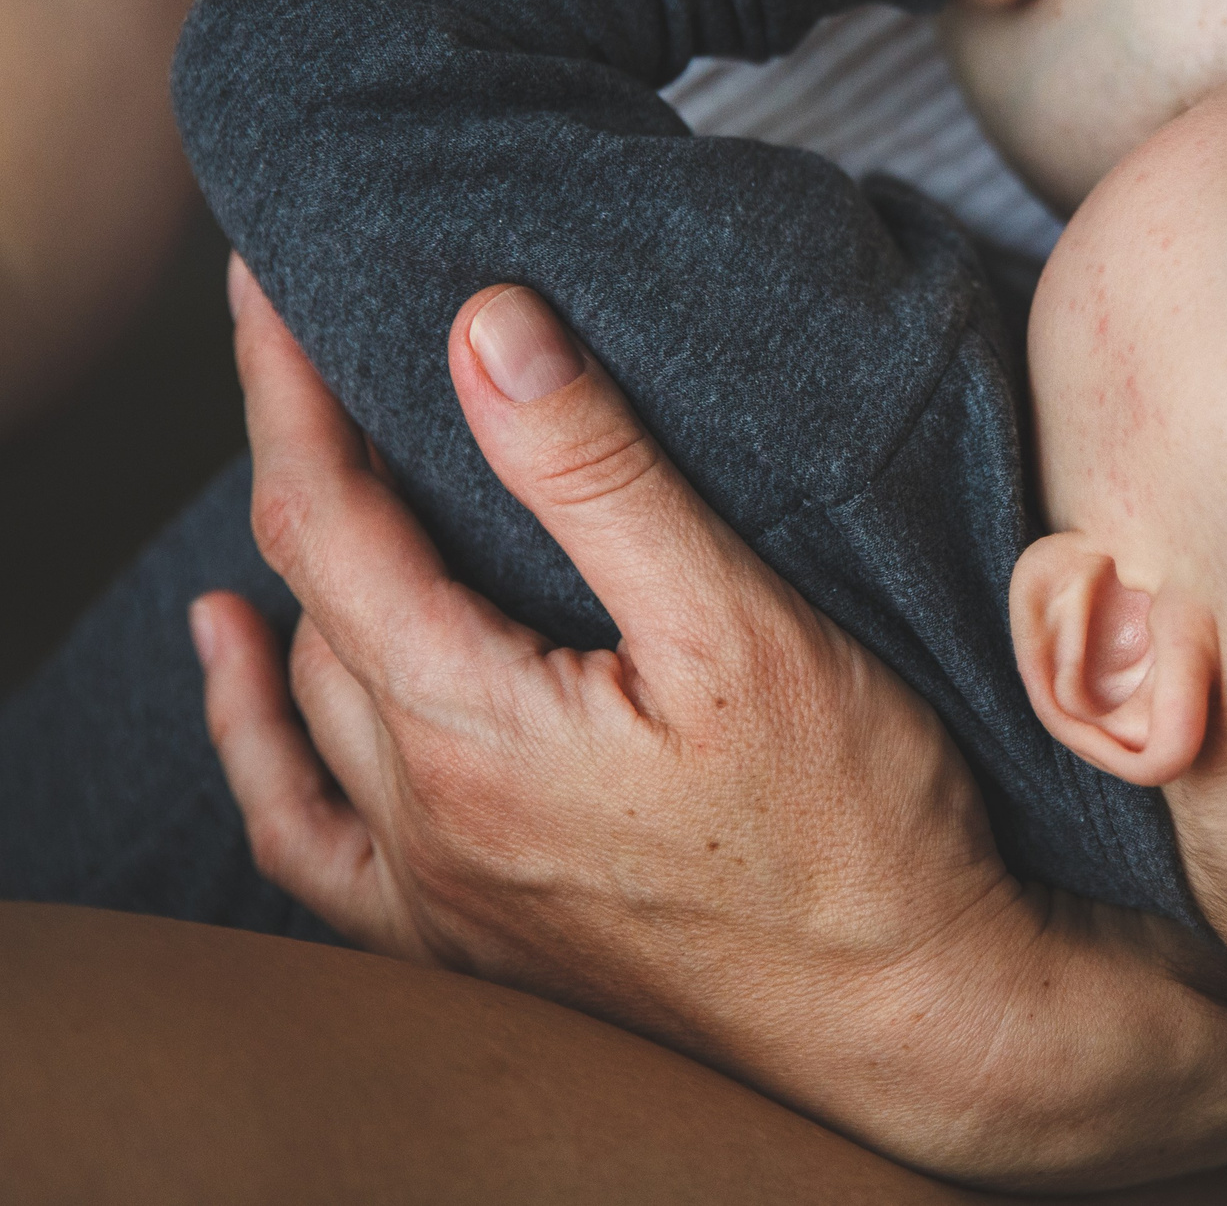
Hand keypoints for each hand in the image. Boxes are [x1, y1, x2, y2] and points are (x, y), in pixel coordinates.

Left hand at [198, 261, 1014, 1101]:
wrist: (911, 1011)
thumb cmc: (856, 826)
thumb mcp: (740, 625)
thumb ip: (602, 476)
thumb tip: (486, 331)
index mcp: (475, 731)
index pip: (330, 524)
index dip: (287, 392)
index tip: (269, 285)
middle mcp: (426, 816)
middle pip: (315, 600)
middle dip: (302, 458)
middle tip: (319, 344)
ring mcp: (440, 888)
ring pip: (315, 697)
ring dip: (303, 576)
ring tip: (315, 468)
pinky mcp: (475, 935)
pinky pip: (310, 837)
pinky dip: (260, 740)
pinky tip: (247, 668)